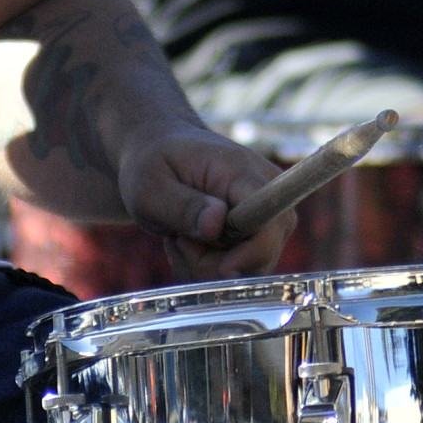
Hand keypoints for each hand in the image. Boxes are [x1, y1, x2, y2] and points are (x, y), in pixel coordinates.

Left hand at [116, 122, 297, 278]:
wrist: (158, 154)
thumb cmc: (153, 165)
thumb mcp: (151, 186)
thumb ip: (183, 206)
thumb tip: (216, 225)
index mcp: (242, 172)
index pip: (271, 220)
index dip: (254, 252)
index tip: (221, 267)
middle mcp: (267, 194)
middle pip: (264, 253)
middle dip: (215, 265)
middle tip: (178, 241)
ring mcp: (266, 215)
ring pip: (250, 267)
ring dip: (207, 267)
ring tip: (179, 238)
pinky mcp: (258, 234)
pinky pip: (241, 269)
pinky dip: (208, 268)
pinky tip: (188, 244)